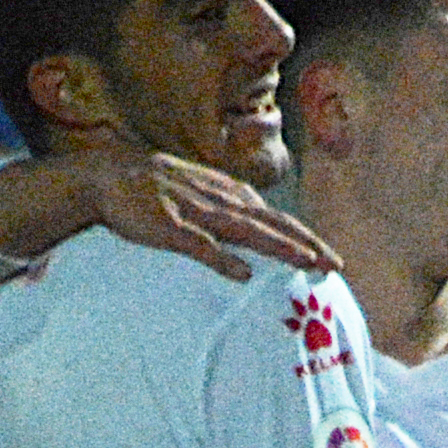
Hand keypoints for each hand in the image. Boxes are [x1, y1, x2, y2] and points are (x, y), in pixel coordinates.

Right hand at [0, 139, 338, 283]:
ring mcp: (198, 213)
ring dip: (279, 247)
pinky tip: (243, 274)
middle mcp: (223, 201)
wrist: (112, 173)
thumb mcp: (202, 196)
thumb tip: (256, 235)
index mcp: (231, 196)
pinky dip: (223, 259)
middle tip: (335, 265)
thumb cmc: (157, 189)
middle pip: (274, 223)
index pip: (278, 218)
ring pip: (248, 231)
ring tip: (307, 263)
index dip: (306, 237)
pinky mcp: (172, 227)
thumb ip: (229, 213)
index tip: (331, 258)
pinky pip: (202, 246)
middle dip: (306, 244)